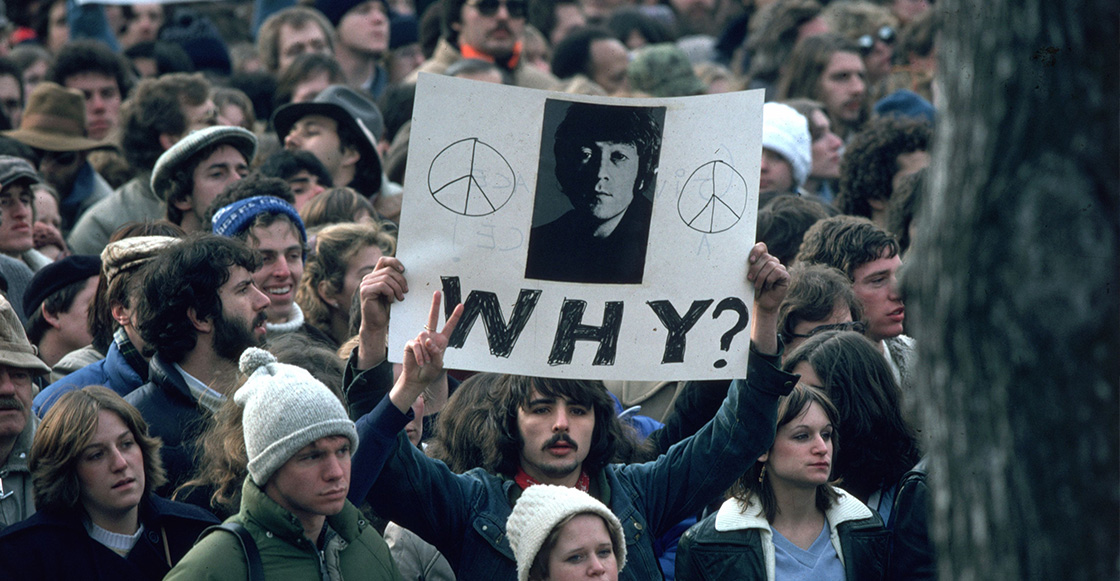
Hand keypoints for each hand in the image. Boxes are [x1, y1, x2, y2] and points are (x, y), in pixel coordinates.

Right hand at [359, 256, 407, 333]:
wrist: (377, 324)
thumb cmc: (386, 308)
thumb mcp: (393, 291)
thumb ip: (394, 280)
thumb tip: (405, 269)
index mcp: (374, 276)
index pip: (384, 260)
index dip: (394, 262)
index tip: (404, 270)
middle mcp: (368, 278)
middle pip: (388, 270)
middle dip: (401, 280)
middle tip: (406, 291)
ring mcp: (365, 284)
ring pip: (386, 278)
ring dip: (397, 288)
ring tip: (400, 298)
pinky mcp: (365, 291)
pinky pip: (382, 285)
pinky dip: (390, 293)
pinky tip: (391, 300)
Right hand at [391, 291, 463, 412]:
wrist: (417, 379)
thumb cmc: (430, 371)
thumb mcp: (438, 363)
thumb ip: (435, 351)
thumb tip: (428, 340)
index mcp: (441, 340)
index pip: (449, 326)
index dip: (455, 316)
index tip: (461, 305)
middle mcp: (431, 337)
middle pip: (433, 318)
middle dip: (435, 305)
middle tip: (437, 292)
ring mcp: (420, 339)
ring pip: (424, 337)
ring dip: (426, 351)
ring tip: (426, 361)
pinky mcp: (411, 343)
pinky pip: (416, 344)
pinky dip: (419, 354)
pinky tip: (421, 362)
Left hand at [746, 242, 788, 313]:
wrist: (761, 304)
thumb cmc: (753, 290)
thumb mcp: (749, 276)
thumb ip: (749, 266)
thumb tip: (746, 258)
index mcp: (762, 259)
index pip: (761, 247)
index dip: (756, 251)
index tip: (750, 260)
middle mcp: (772, 261)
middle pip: (765, 257)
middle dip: (755, 268)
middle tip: (750, 279)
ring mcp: (780, 268)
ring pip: (770, 264)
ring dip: (761, 276)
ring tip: (757, 286)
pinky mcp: (785, 276)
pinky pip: (777, 271)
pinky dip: (770, 279)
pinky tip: (767, 286)